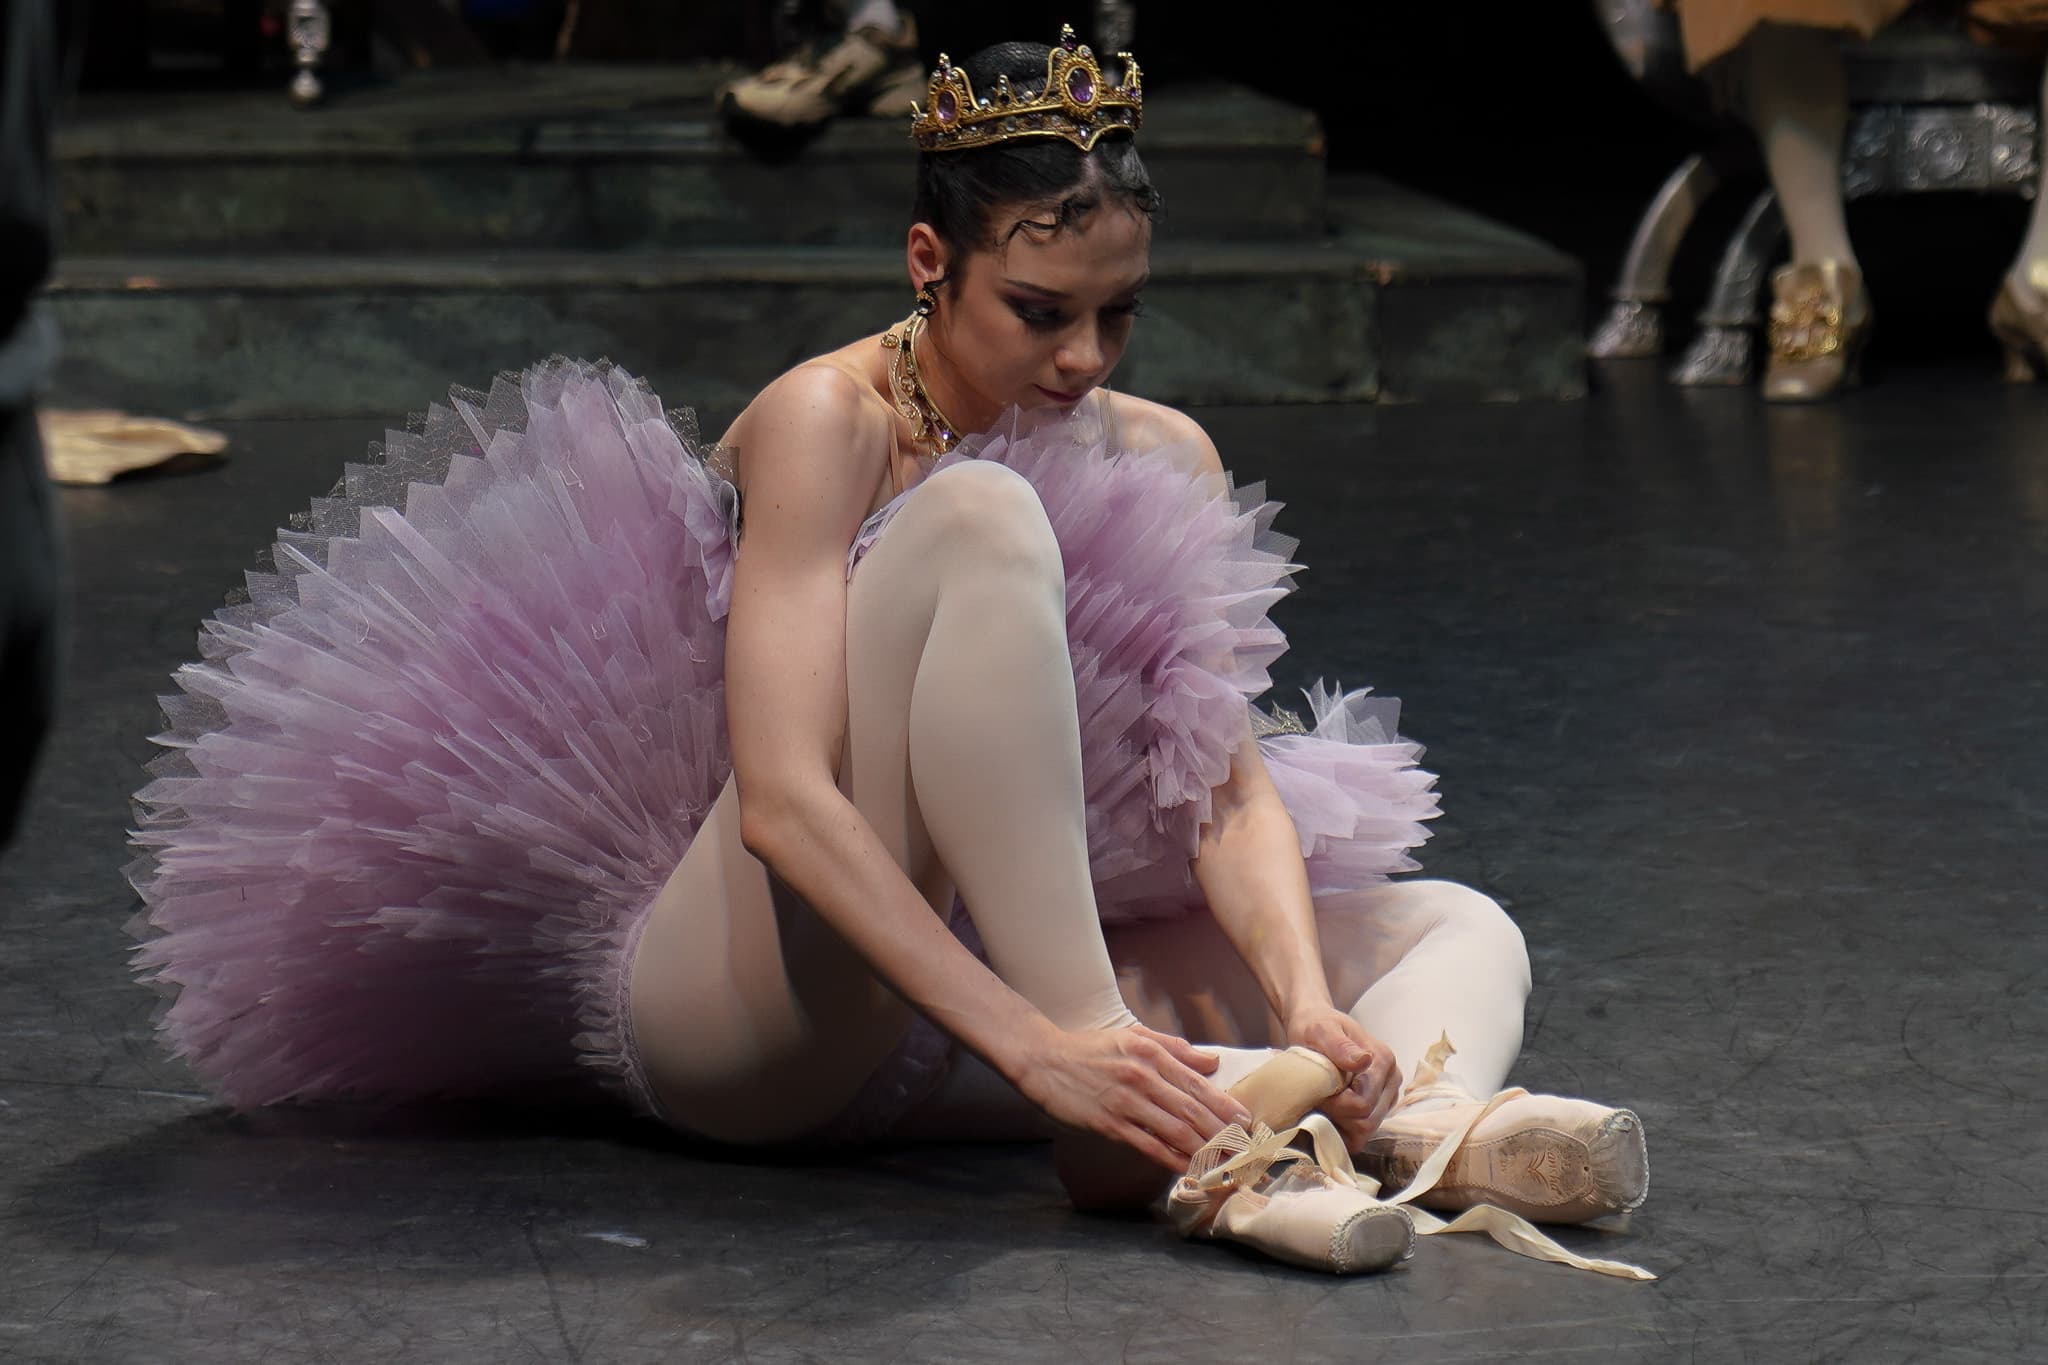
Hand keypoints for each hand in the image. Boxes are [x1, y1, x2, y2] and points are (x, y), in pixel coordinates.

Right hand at [1013, 1024, 1255, 1172]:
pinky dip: (1172, 1159)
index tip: (1245, 1122)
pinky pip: (1149, 1145)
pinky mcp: (1109, 1124)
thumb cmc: (1089, 1050)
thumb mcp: (1133, 1037)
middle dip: (1222, 1133)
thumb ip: (1174, 1048)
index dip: (1224, 1106)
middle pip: (1192, 1111)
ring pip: (1175, 1131)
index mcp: (1151, 1054)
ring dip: (1203, 1151)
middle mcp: (1142, 1077)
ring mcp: (1126, 1102)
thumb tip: (1212, 1061)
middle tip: (1244, 1150)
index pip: (1198, 1084)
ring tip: (1225, 1164)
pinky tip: (1189, 1168)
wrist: (1043, 1060)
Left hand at [1285, 1006, 1401, 1149]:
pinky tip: (1327, 1115)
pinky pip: (1362, 1132)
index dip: (1334, 1105)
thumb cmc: (1315, 1026)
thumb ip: (1339, 1046)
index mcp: (1383, 1061)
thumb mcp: (1321, 1030)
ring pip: (1365, 1130)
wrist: (1314, 1024)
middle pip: (1366, 1122)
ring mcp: (1386, 1095)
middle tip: (1315, 1099)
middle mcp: (1391, 1079)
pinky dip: (1343, 1130)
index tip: (1315, 1092)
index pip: (1362, 1104)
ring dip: (1339, 1124)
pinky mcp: (1378, 1106)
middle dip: (1337, 1117)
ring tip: (1320, 1104)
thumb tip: (1363, 1061)